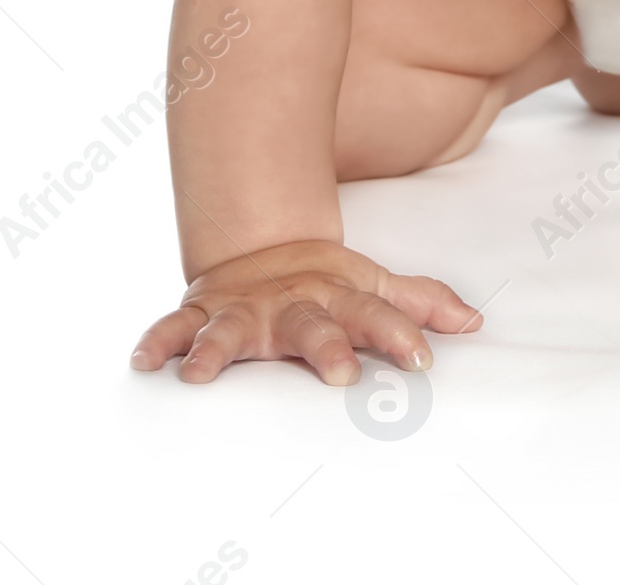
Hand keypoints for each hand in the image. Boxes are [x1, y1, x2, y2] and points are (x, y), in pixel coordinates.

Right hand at [130, 240, 482, 385]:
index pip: (374, 314)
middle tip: (339, 374)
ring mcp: (244, 309)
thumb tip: (474, 322)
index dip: (400, 333)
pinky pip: (176, 327)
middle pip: (311, 326)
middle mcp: (291, 304)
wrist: (262, 245)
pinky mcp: (203, 314)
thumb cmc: (325, 281)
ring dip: (217, 348)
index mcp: (336, 297)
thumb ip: (419, 304)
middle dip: (325, 348)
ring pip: (233, 329)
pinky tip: (145, 360)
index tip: (423, 358)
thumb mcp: (373, 286)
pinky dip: (160, 341)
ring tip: (203, 371)